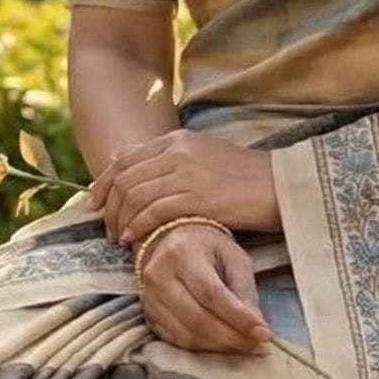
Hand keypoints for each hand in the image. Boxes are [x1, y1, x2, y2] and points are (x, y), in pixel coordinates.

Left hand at [89, 129, 279, 246]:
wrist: (283, 186)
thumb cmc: (246, 180)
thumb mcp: (205, 159)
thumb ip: (172, 161)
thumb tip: (138, 168)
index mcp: (178, 139)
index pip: (126, 160)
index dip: (105, 184)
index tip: (96, 204)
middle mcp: (178, 150)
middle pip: (126, 178)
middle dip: (108, 206)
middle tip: (105, 228)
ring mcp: (187, 172)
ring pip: (135, 196)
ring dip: (120, 220)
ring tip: (118, 238)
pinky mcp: (197, 196)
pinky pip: (153, 211)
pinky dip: (137, 226)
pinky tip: (134, 240)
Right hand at [137, 223, 270, 357]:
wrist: (171, 241)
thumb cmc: (208, 248)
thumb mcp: (234, 259)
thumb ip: (245, 293)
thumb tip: (258, 330)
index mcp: (182, 253)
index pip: (212, 294)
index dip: (239, 318)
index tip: (263, 333)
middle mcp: (159, 276)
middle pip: (198, 319)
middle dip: (232, 338)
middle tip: (257, 345)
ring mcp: (150, 298)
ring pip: (187, 335)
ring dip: (219, 347)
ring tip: (243, 346)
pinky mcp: (149, 315)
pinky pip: (177, 341)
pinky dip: (203, 348)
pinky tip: (222, 345)